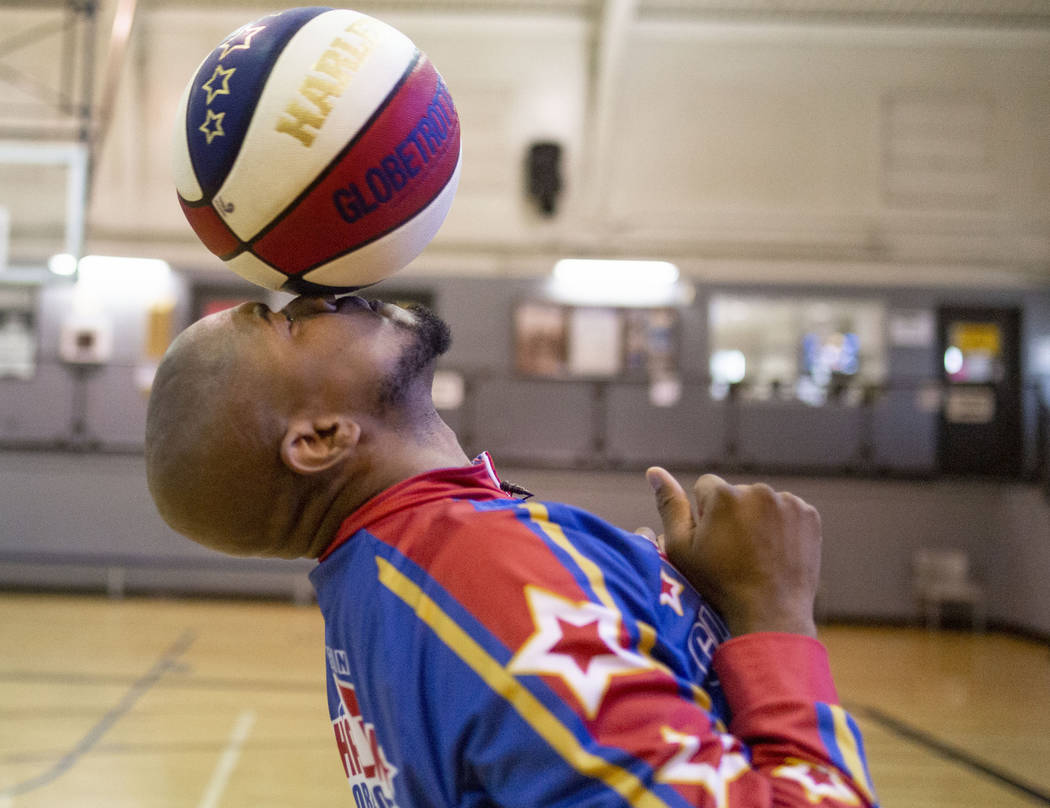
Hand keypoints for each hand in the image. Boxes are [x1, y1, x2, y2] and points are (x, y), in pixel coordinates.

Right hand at [646, 467, 820, 637]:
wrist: (770, 612)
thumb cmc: (719, 583)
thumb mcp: (682, 549)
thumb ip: (669, 505)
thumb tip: (654, 470)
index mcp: (724, 494)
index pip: (705, 487)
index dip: (705, 515)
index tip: (713, 542)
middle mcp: (758, 490)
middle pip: (736, 494)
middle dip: (733, 514)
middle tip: (735, 552)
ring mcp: (787, 502)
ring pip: (762, 502)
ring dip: (757, 519)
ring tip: (757, 554)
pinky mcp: (808, 515)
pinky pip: (787, 512)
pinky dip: (782, 527)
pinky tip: (776, 551)